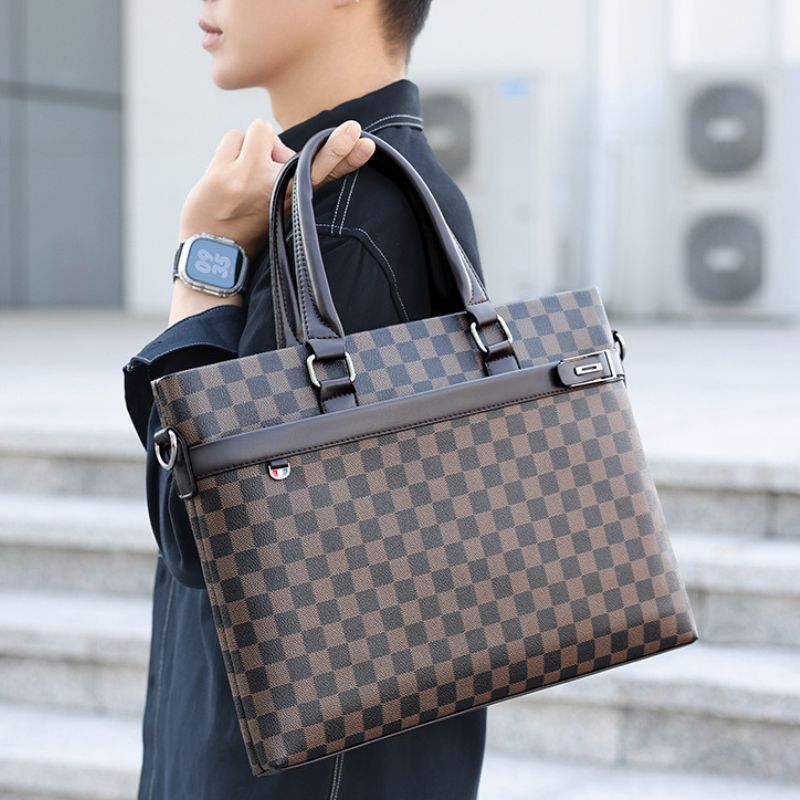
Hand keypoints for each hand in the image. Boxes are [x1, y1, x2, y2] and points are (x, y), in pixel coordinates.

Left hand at [178, 118, 375, 259]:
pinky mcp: (223, 173)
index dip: (348, 157)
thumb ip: (286, 178)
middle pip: (312, 158)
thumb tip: (279, 145)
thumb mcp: (277, 206)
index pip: (326, 174)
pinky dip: (231, 149)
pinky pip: (236, 136)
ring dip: (254, 145)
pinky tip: (225, 173)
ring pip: (263, 131)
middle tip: (353, 129)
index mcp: (293, 200)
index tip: (365, 143)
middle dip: (336, 144)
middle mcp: (276, 190)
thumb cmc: (246, 223)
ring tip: (244, 174)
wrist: (211, 251)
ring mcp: (249, 180)